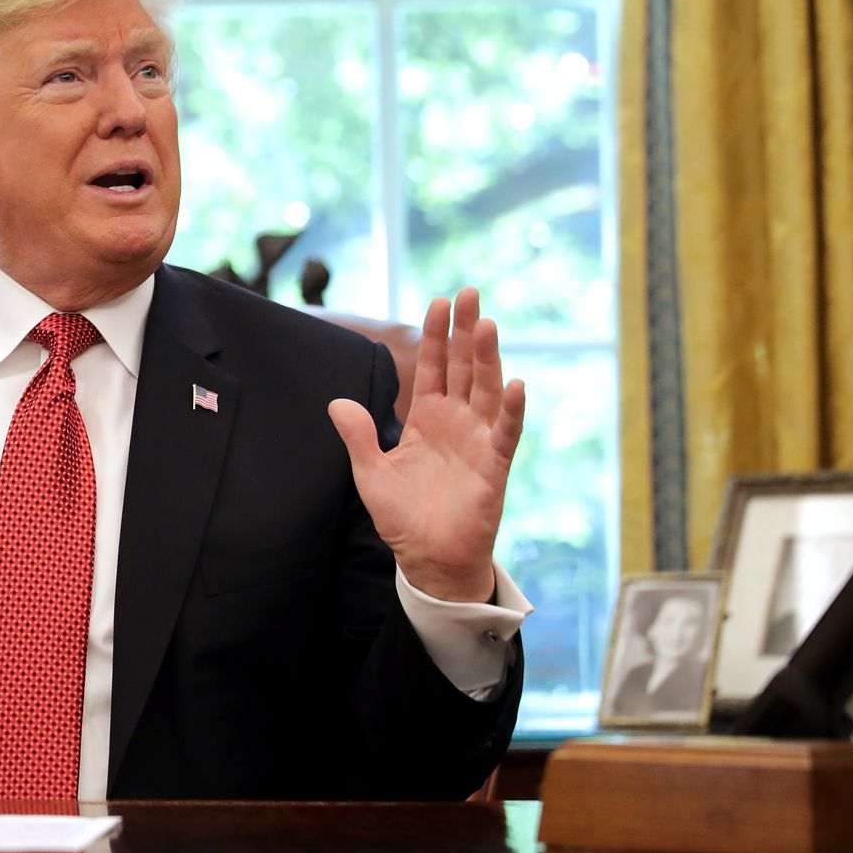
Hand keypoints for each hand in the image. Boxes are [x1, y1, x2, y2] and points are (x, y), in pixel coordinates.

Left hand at [326, 287, 525, 603]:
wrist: (428, 560)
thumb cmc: (403, 517)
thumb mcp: (371, 473)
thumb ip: (358, 437)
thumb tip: (336, 403)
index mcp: (428, 419)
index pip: (435, 368)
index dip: (437, 336)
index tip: (437, 301)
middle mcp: (457, 423)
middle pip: (465, 368)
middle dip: (465, 331)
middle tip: (468, 292)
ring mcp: (479, 441)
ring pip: (487, 391)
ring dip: (488, 359)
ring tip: (485, 324)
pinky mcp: (494, 467)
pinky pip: (506, 434)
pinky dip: (513, 411)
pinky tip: (517, 385)